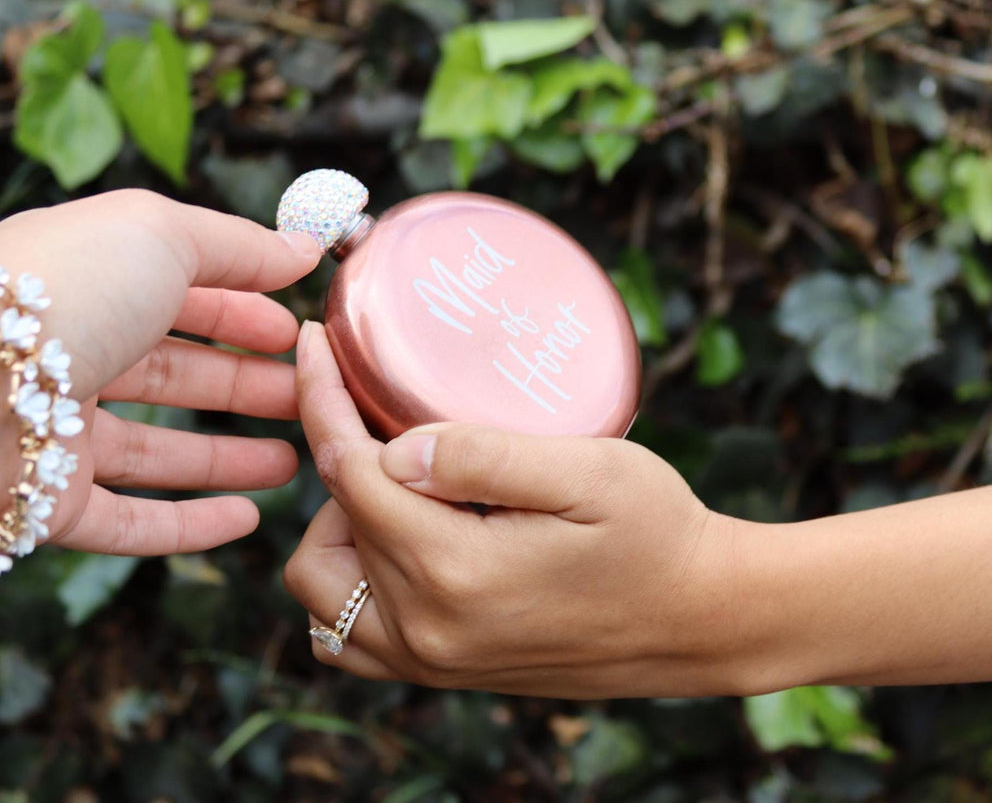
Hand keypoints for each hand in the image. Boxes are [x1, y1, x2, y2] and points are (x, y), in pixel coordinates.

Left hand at [0, 189, 320, 554]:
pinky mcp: (47, 506)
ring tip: (291, 461)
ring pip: (157, 452)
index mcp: (89, 284)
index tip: (295, 331)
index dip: (242, 312)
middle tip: (307, 397)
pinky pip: (130, 521)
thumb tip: (304, 249)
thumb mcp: (158, 236)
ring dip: (228, 457)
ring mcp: (56, 434)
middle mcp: (69, 358)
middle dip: (247, 384)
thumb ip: (236, 244)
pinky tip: (246, 518)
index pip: (178, 298)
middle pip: (176, 375)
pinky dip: (192, 524)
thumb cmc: (59, 295)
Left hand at [284, 322, 745, 698]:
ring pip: (321, 589)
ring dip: (336, 527)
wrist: (700, 619)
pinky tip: (393, 544)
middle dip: (338, 459)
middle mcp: (426, 627)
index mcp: (454, 570)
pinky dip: (348, 585)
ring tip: (394, 485)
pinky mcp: (445, 670)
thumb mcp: (590, 473)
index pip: (349, 472)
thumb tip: (395, 451)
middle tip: (387, 420)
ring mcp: (431, 660)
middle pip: (327, 528)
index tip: (311, 341)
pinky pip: (349, 639)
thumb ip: (486, 457)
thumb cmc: (656, 533)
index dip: (321, 397)